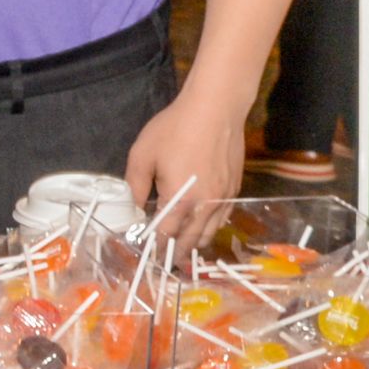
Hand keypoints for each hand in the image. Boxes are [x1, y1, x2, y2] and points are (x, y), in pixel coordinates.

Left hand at [123, 80, 251, 240]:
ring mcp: (223, 199)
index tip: (148, 252)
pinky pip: (222, 219)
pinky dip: (210, 227)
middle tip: (166, 260)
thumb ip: (135, 185)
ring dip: (195, 243)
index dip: (155, 245)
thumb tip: (133, 207)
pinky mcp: (235, 189)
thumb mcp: (143, 154)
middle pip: (190, 241)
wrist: (216, 108)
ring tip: (183, 247)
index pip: (166, 235)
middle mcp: (205, 206)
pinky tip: (202, 225)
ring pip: (209, 233)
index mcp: (179, 201)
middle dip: (176, 252)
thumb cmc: (175, 129)